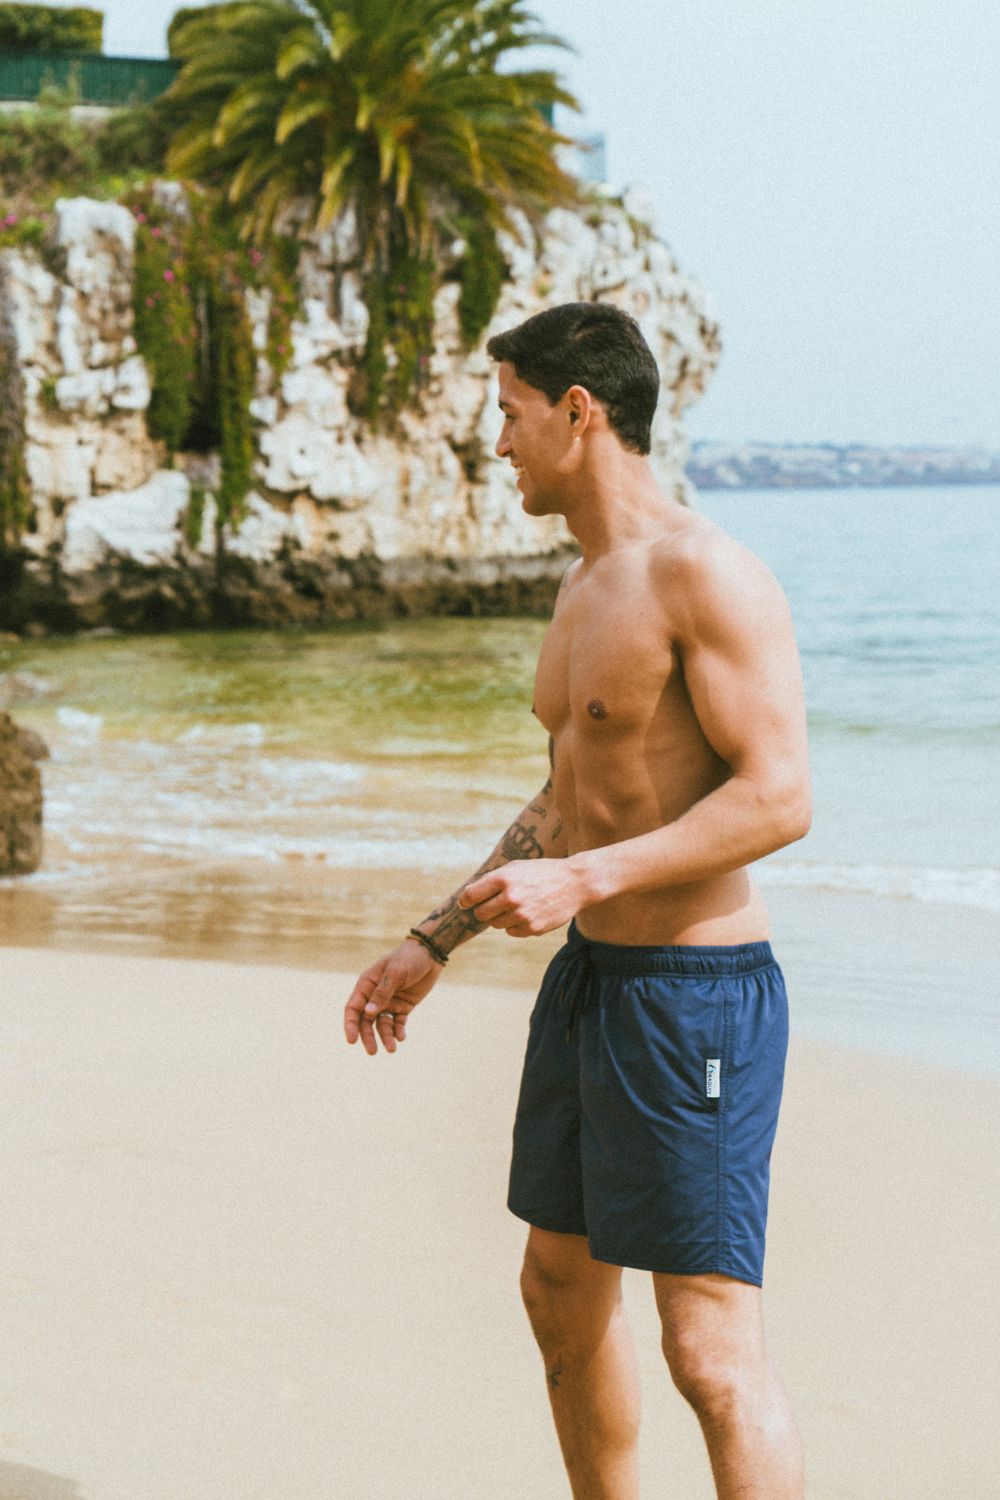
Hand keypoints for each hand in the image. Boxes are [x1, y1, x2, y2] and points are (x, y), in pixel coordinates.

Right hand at [344, 940, 443, 1054]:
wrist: (431, 954)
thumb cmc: (409, 958)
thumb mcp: (395, 973)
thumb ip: (382, 993)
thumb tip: (368, 1013)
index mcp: (367, 984)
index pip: (353, 1008)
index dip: (350, 1025)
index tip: (351, 1041)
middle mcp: (375, 995)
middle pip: (366, 1021)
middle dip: (368, 1036)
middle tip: (372, 1052)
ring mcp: (390, 1002)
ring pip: (382, 1024)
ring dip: (385, 1037)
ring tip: (392, 1049)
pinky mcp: (404, 1006)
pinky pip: (398, 1023)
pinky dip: (398, 1031)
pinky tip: (402, 1037)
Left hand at [458, 857, 588, 936]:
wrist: (575, 882)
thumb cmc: (541, 872)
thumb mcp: (516, 867)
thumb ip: (492, 880)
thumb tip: (468, 897)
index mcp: (504, 878)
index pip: (471, 896)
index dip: (465, 901)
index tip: (466, 903)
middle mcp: (511, 897)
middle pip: (480, 914)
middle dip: (484, 910)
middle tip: (495, 904)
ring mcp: (522, 915)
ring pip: (495, 924)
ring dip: (501, 917)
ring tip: (518, 905)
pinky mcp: (532, 928)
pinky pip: (511, 931)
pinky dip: (515, 925)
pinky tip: (529, 913)